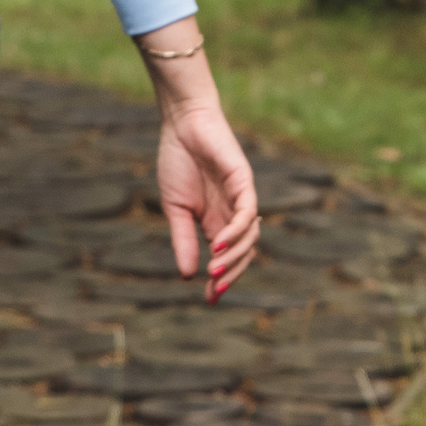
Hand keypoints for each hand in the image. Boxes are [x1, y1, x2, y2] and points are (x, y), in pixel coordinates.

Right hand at [155, 101, 260, 301]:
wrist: (182, 125)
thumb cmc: (179, 162)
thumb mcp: (176, 209)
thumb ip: (183, 240)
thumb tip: (187, 275)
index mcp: (215, 221)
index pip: (226, 257)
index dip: (220, 279)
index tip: (209, 300)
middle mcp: (232, 213)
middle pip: (243, 251)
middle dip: (231, 274)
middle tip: (214, 291)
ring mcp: (240, 197)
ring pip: (249, 236)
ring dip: (234, 257)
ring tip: (213, 272)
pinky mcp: (243, 181)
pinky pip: (246, 212)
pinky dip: (235, 231)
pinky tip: (219, 245)